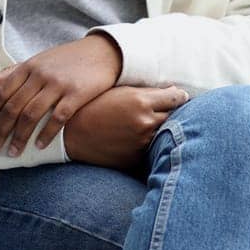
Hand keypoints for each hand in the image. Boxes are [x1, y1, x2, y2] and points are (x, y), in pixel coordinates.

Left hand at [0, 34, 122, 156]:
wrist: (101, 52)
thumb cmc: (65, 60)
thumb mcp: (36, 62)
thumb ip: (10, 74)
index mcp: (28, 67)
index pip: (2, 91)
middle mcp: (39, 75)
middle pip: (14, 106)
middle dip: (1, 129)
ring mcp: (58, 84)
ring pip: (32, 114)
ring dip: (20, 136)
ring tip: (13, 152)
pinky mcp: (76, 94)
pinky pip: (58, 118)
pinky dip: (47, 134)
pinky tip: (40, 146)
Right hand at [63, 85, 189, 169]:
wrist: (70, 134)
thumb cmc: (92, 107)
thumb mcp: (118, 92)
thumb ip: (148, 92)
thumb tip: (175, 92)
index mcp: (141, 101)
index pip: (177, 97)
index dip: (179, 97)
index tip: (179, 97)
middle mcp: (145, 122)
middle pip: (175, 117)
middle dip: (174, 113)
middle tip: (168, 111)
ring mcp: (141, 142)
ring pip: (165, 135)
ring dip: (163, 130)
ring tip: (149, 125)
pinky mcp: (136, 158)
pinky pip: (151, 150)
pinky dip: (149, 145)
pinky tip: (136, 139)